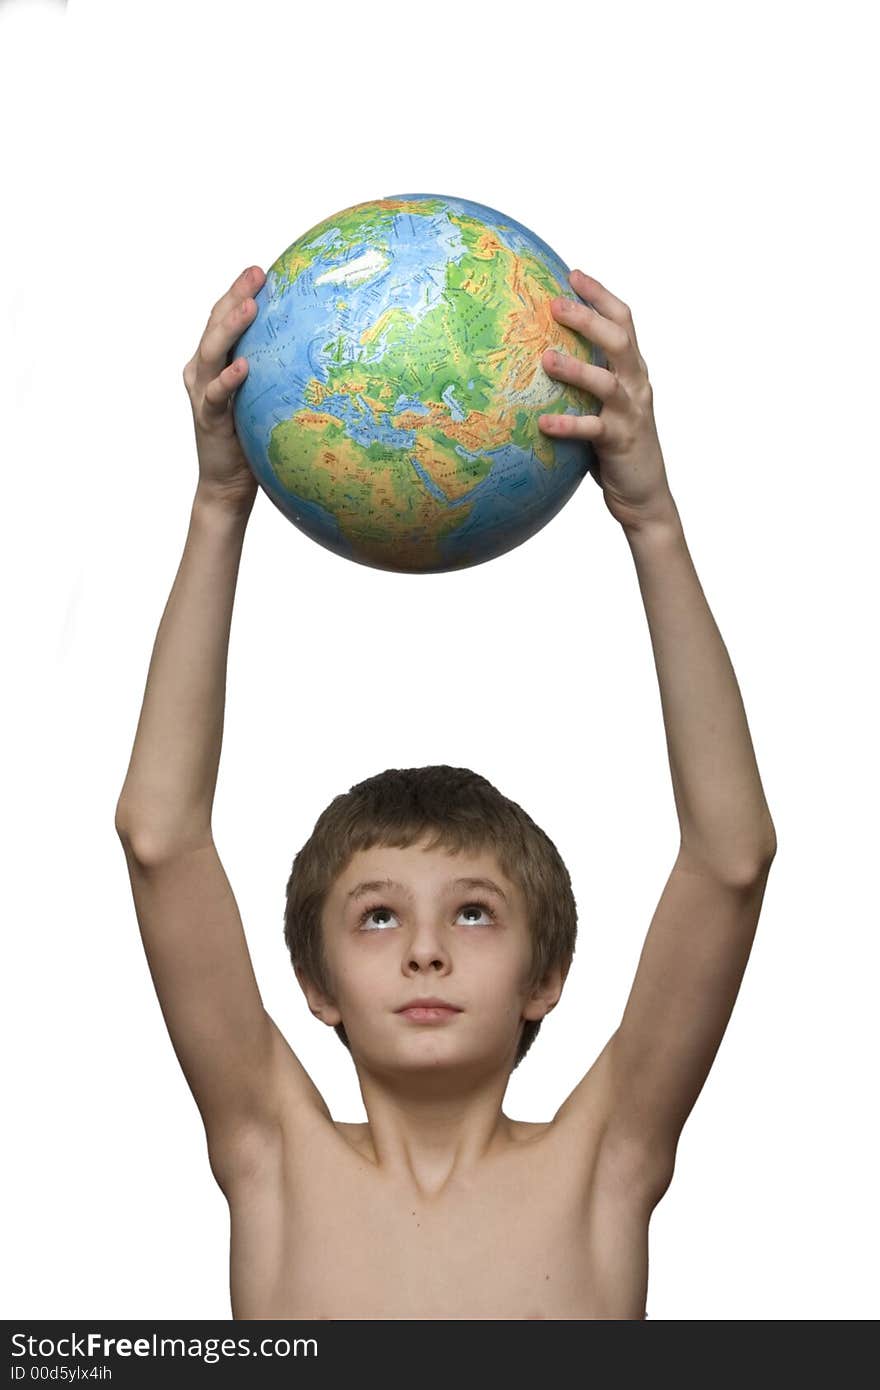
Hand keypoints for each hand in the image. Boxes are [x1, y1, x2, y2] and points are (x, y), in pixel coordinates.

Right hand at [182, 266, 265, 512]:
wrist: (228, 485)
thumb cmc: (251, 440)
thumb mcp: (265, 398)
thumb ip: (277, 373)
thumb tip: (317, 349)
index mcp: (215, 362)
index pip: (224, 317)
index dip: (240, 291)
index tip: (262, 270)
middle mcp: (202, 372)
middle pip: (214, 324)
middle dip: (235, 296)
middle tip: (257, 273)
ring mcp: (202, 394)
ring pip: (210, 352)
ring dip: (230, 328)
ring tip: (250, 306)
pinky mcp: (208, 419)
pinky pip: (216, 395)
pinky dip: (228, 380)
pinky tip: (245, 366)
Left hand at [538, 270, 675, 529]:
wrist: (644, 494)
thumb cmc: (614, 447)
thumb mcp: (602, 406)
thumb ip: (583, 381)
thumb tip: (537, 356)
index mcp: (632, 370)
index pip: (623, 321)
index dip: (601, 295)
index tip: (572, 274)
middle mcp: (636, 385)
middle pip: (619, 340)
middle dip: (589, 318)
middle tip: (555, 304)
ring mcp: (631, 413)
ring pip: (608, 382)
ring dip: (577, 369)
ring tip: (545, 359)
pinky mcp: (621, 443)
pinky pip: (593, 431)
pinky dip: (569, 425)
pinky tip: (543, 423)